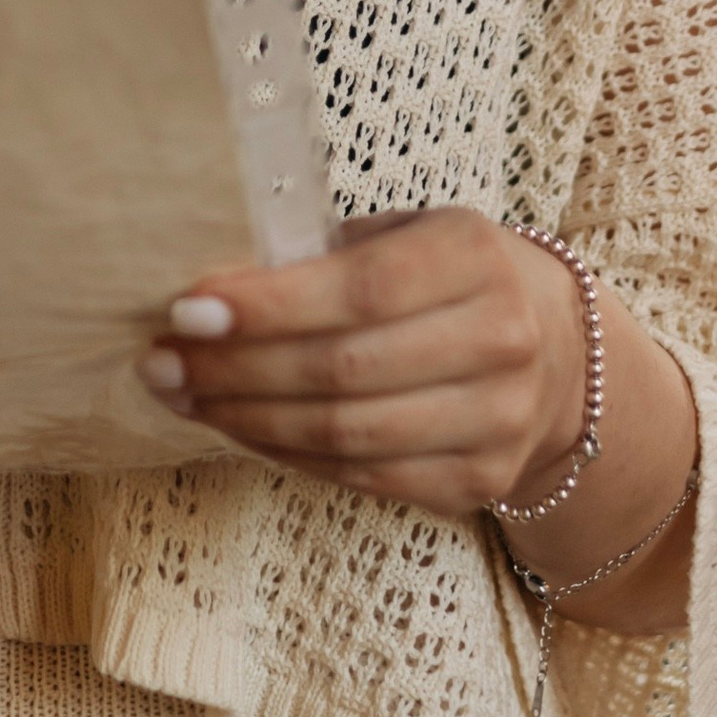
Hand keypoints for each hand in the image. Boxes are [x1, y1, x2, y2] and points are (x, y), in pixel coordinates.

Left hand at [140, 207, 587, 516]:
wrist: (556, 351)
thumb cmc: (445, 278)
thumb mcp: (403, 236)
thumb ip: (319, 256)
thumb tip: (204, 290)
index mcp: (475, 254)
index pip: (361, 289)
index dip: (268, 307)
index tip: (185, 310)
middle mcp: (502, 337)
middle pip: (344, 371)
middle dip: (235, 371)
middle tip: (160, 362)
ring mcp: (499, 418)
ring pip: (346, 436)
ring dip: (246, 420)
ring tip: (183, 397)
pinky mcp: (481, 480)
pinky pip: (361, 478)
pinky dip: (287, 455)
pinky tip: (240, 428)